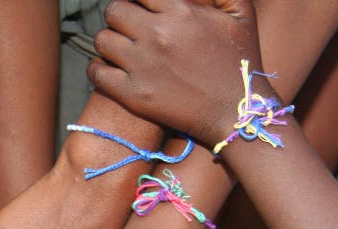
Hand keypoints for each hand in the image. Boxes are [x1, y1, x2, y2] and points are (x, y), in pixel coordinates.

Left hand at [87, 0, 263, 147]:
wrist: (235, 110)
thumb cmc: (240, 61)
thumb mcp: (240, 13)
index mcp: (181, 11)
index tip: (140, 8)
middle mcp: (157, 35)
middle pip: (114, 11)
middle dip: (119, 15)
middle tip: (127, 26)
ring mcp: (142, 65)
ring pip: (101, 40)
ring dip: (108, 41)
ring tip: (119, 47)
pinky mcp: (133, 93)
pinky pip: (96, 73)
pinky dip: (97, 68)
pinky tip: (108, 68)